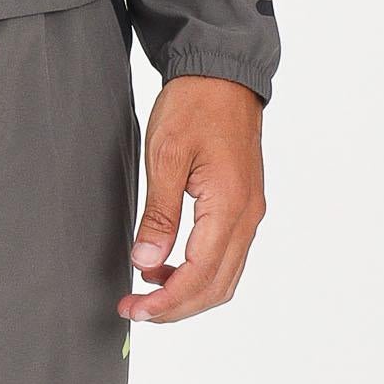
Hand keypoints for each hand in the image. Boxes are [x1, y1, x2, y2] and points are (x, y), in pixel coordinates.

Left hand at [120, 75, 266, 325]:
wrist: (221, 73)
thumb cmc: (194, 106)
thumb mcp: (166, 154)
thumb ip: (160, 212)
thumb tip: (146, 261)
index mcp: (230, 206)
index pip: (200, 275)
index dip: (167, 301)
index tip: (134, 309)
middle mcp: (247, 217)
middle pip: (217, 287)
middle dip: (176, 307)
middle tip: (134, 310)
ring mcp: (249, 213)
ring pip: (224, 276)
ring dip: (187, 292)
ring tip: (146, 289)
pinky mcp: (242, 206)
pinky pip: (225, 256)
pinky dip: (198, 272)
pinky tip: (167, 264)